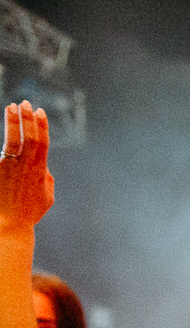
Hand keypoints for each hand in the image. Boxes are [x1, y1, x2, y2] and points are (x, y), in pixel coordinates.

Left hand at [0, 102, 55, 232]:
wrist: (8, 224)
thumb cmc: (28, 213)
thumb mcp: (46, 198)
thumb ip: (47, 180)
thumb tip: (45, 169)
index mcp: (40, 171)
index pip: (42, 143)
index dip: (41, 126)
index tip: (39, 112)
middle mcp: (26, 167)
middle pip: (28, 136)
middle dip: (27, 118)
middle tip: (25, 103)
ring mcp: (10, 167)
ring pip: (13, 140)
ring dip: (12, 121)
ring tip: (11, 107)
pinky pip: (4, 152)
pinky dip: (6, 137)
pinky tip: (5, 124)